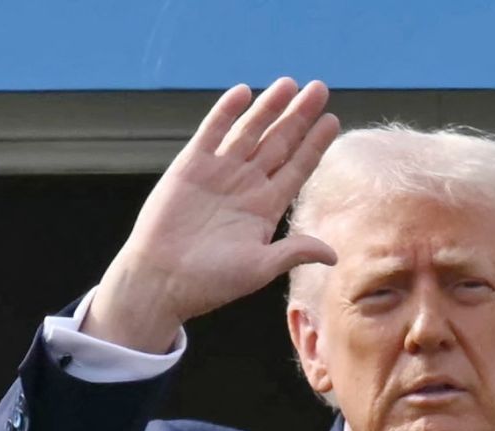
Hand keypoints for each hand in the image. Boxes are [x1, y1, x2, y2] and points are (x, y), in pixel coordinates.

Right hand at [83, 78, 340, 352]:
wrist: (160, 282)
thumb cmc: (209, 283)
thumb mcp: (259, 268)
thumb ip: (294, 252)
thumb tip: (334, 254)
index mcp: (265, 208)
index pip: (297, 168)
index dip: (314, 145)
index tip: (333, 121)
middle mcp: (245, 186)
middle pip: (279, 143)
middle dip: (299, 116)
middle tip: (320, 89)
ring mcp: (218, 174)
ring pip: (249, 132)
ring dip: (268, 107)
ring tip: (290, 83)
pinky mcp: (189, 167)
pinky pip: (211, 133)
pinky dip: (226, 113)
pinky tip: (243, 92)